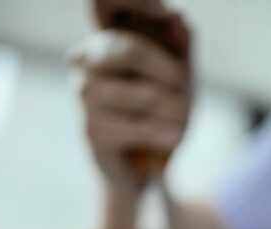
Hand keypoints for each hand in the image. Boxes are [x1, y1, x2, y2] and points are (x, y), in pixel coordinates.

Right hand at [68, 3, 190, 188]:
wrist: (146, 170)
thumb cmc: (162, 116)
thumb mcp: (180, 79)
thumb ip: (181, 46)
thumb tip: (179, 17)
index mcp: (104, 39)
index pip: (102, 2)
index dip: (132, 1)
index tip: (164, 12)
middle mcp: (84, 61)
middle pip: (128, 49)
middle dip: (169, 72)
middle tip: (186, 90)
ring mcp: (83, 96)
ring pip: (142, 94)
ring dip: (174, 110)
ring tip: (184, 121)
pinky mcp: (91, 130)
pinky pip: (137, 126)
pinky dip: (163, 132)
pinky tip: (174, 138)